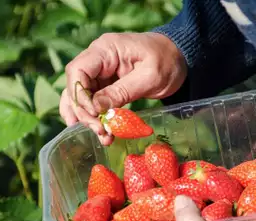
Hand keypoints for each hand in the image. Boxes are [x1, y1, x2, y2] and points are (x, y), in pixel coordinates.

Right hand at [59, 32, 186, 144]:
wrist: (179, 58)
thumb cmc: (167, 61)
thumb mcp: (148, 77)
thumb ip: (122, 91)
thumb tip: (96, 108)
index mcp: (105, 49)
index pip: (77, 71)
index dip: (79, 94)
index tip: (94, 113)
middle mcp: (97, 59)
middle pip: (76, 86)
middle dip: (84, 111)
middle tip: (100, 131)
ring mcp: (101, 73)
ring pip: (82, 97)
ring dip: (87, 117)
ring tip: (101, 136)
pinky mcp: (106, 85)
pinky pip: (94, 102)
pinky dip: (96, 117)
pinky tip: (100, 133)